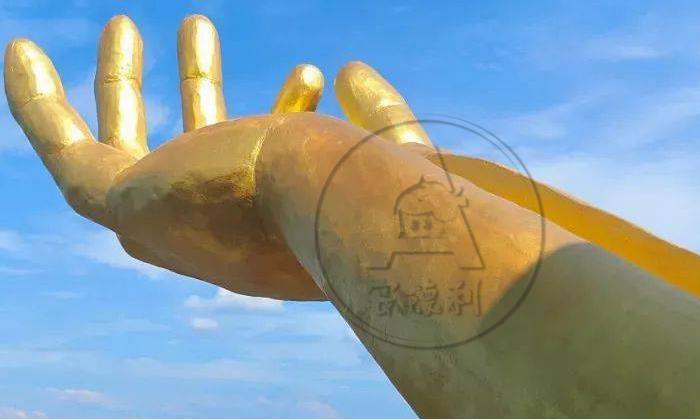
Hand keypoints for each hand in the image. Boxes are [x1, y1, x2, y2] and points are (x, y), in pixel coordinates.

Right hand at [4, 14, 430, 299]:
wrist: (336, 214)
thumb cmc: (376, 189)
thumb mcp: (391, 144)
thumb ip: (379, 113)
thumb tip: (347, 71)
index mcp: (278, 229)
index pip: (265, 162)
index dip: (282, 108)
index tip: (312, 72)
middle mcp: (219, 234)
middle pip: (189, 151)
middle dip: (191, 85)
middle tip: (196, 27)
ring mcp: (170, 222)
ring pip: (122, 150)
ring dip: (120, 84)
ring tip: (128, 22)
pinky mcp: (123, 203)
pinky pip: (60, 149)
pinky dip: (36, 101)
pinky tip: (18, 50)